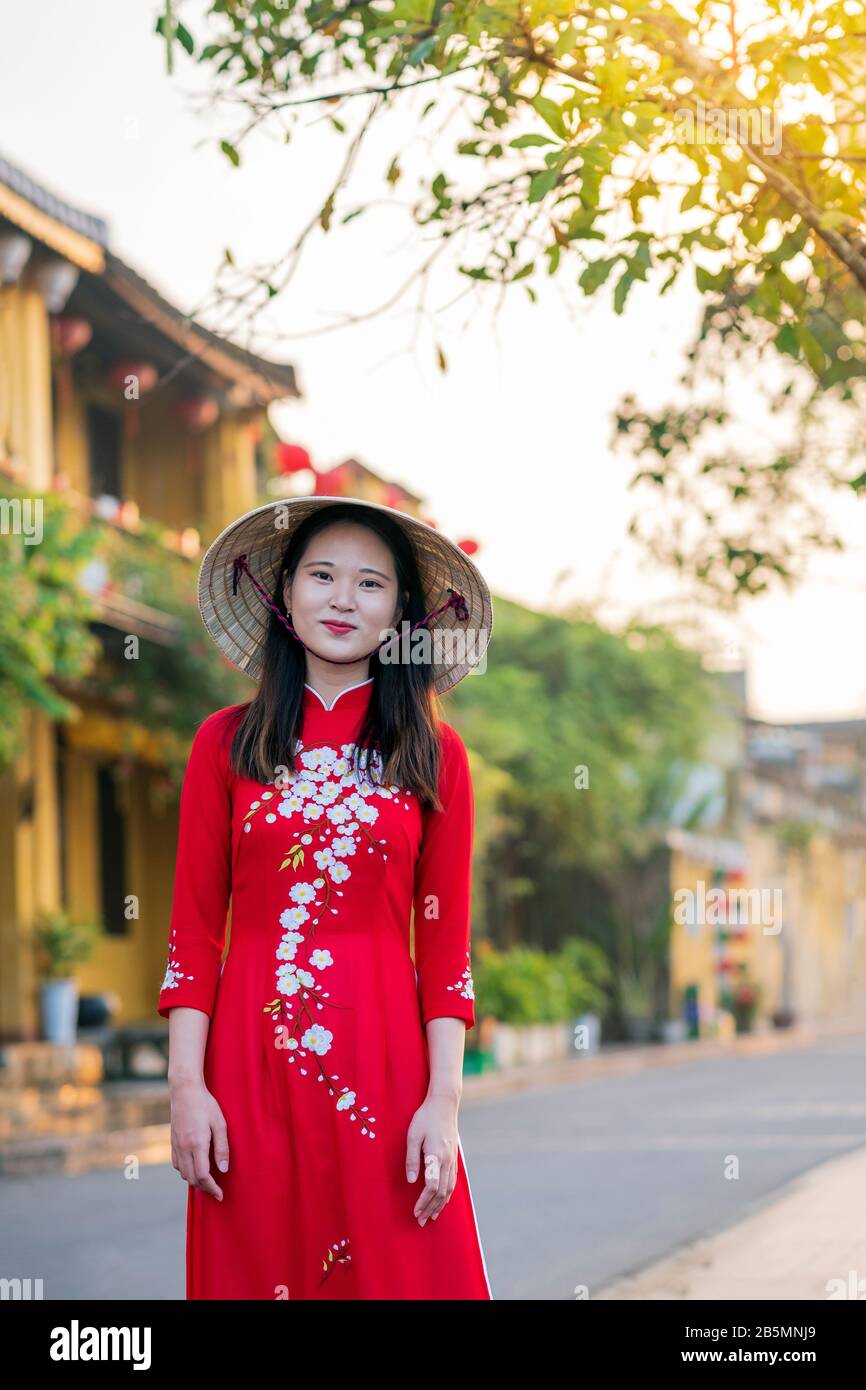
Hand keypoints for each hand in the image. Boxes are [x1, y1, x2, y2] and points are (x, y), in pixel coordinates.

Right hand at [170, 1078, 228, 1200]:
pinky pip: (177, 1165)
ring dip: (195, 1181)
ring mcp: (176, 1145)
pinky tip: (194, 1168)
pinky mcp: (172, 1142)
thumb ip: (222, 1148)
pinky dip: (185, 1172)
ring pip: (183, 1173)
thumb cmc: (206, 1105)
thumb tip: (223, 1170)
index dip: (212, 1188)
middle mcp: (184, 1148)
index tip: (220, 1195)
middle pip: (192, 1178)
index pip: (203, 1175)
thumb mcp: (220, 1124)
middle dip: (205, 1188)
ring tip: (208, 1181)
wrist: (185, 1091)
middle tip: (216, 1191)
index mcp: (197, 1144)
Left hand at [405, 1093, 458, 1225]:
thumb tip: (411, 1181)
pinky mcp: (454, 1157)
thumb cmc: (425, 1117)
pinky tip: (443, 1200)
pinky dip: (447, 1194)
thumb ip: (412, 1159)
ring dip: (440, 1205)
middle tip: (421, 1221)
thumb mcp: (413, 1135)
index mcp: (436, 1155)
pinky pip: (452, 1181)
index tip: (415, 1212)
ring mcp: (453, 1159)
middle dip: (430, 1208)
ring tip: (432, 1216)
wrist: (444, 1103)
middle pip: (441, 1192)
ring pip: (449, 1189)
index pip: (431, 1186)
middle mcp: (447, 1160)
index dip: (423, 1202)